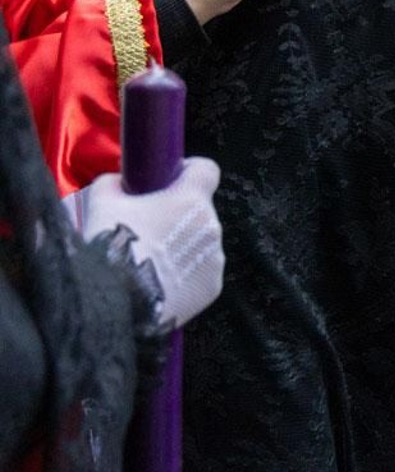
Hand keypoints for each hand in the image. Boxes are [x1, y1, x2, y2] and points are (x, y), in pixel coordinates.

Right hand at [79, 157, 225, 328]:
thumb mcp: (102, 202)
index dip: (188, 173)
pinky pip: (200, 272)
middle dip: (177, 216)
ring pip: (200, 242)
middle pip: (198, 211)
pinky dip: (185, 274)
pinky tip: (159, 282)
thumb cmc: (112, 247)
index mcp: (191, 199)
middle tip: (147, 230)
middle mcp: (212, 225)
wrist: (115, 301)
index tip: (171, 181)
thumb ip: (113, 183)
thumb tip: (117, 181)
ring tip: (150, 261)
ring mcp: (215, 257)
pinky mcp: (212, 286)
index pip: (206, 170)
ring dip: (182, 246)